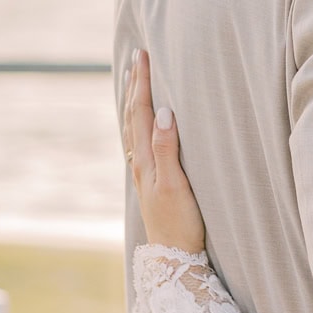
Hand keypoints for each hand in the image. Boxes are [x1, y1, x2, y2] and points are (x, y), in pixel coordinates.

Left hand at [123, 49, 205, 252]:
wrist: (174, 258)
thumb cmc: (179, 222)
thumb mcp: (175, 184)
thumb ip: (167, 148)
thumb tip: (163, 111)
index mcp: (146, 158)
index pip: (143, 111)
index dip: (143, 83)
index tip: (144, 55)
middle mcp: (140, 161)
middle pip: (133, 115)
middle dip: (135, 84)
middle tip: (138, 56)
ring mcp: (144, 172)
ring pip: (134, 127)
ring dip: (133, 100)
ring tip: (134, 80)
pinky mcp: (151, 180)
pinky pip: (140, 140)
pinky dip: (139, 121)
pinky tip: (143, 122)